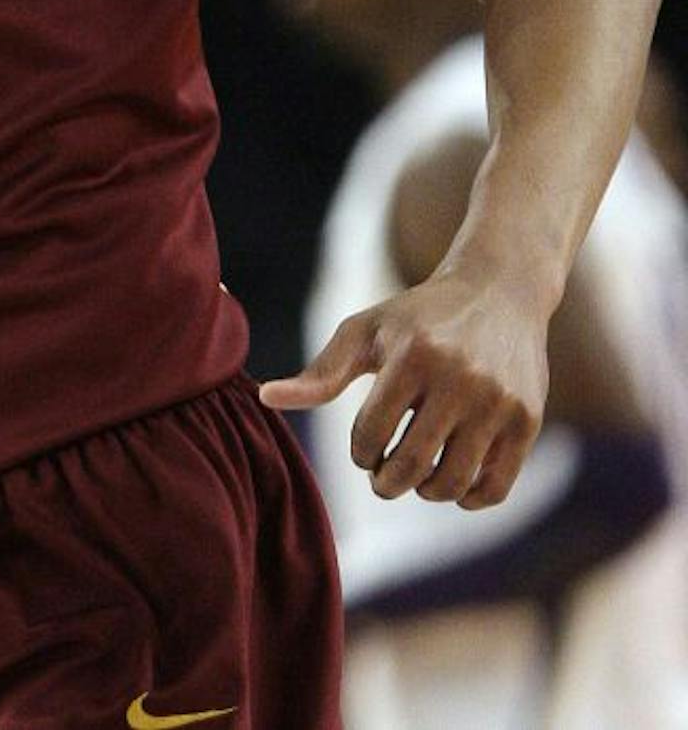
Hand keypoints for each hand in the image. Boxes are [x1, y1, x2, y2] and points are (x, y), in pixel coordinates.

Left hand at [260, 269, 547, 507]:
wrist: (498, 294)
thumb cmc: (418, 317)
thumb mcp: (365, 332)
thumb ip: (320, 372)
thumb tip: (264, 399)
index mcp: (413, 356)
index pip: (371, 434)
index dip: (361, 453)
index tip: (364, 449)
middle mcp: (460, 379)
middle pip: (411, 464)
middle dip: (386, 483)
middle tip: (382, 479)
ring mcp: (499, 402)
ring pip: (453, 482)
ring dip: (426, 492)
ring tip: (416, 478)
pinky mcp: (528, 420)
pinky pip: (496, 486)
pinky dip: (469, 498)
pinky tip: (453, 482)